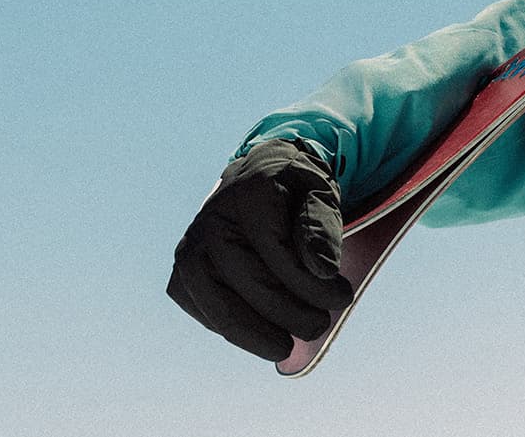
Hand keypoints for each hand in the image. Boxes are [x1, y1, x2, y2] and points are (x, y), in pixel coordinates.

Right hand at [167, 139, 355, 360]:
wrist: (256, 181)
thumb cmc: (293, 190)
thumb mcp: (319, 192)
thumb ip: (321, 226)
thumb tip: (323, 270)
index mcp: (248, 195)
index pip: (278, 254)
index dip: (311, 284)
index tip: (342, 297)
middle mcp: (210, 223)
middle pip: (248, 284)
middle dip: (289, 313)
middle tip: (319, 325)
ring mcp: (190, 252)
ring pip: (220, 309)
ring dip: (258, 334)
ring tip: (289, 344)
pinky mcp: (182, 278)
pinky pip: (208, 317)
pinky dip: (238, 332)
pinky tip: (265, 331)